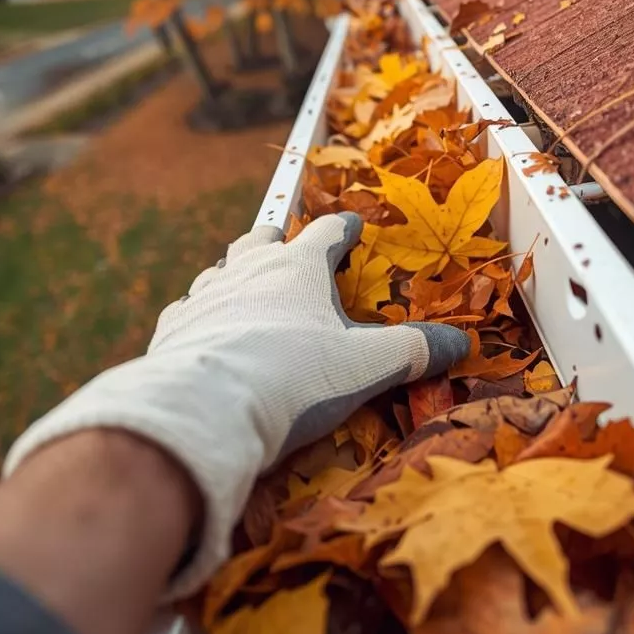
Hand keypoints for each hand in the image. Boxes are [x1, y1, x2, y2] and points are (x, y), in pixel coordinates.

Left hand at [5, 213, 469, 596]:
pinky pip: (188, 310)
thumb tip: (460, 344)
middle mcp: (248, 270)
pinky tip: (204, 331)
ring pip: (220, 270)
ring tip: (244, 287)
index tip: (352, 225)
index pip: (327, 232)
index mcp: (298, 268)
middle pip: (262, 240)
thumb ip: (413, 352)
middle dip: (277, 240)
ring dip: (235, 274)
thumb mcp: (367, 367)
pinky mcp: (173, 329)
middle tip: (285, 243)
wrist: (205, 408)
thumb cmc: (294, 377)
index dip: (343, 228)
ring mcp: (205, 297)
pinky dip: (201, 315)